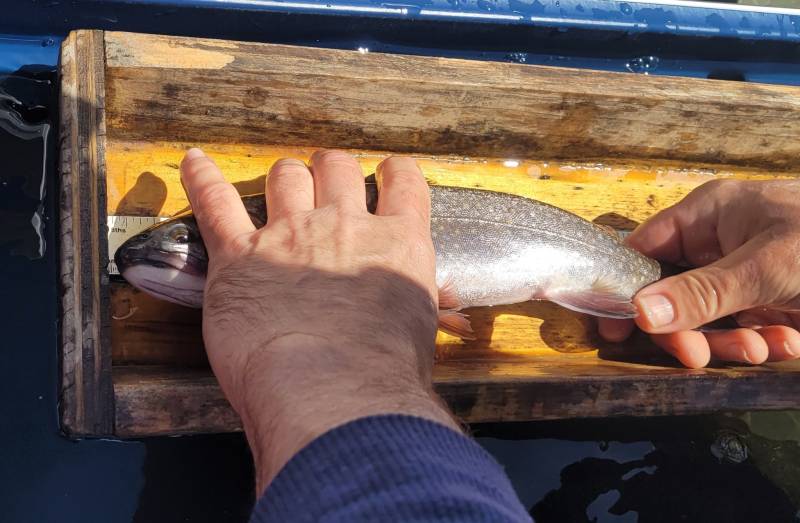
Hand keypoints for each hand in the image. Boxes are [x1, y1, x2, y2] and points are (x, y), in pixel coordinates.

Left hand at [179, 148, 459, 491]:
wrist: (333, 393)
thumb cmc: (386, 374)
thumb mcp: (422, 331)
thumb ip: (427, 302)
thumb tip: (449, 305)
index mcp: (398, 241)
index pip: (403, 180)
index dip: (394, 174)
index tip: (388, 177)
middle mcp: (344, 225)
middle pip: (338, 168)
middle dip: (334, 172)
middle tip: (329, 189)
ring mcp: (289, 235)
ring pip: (287, 176)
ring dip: (288, 178)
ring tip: (286, 186)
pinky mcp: (239, 257)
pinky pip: (216, 202)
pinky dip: (202, 178)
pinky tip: (193, 160)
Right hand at [599, 179, 799, 367]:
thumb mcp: (767, 265)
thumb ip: (702, 292)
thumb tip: (639, 315)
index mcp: (708, 216)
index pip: (643, 249)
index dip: (625, 288)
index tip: (616, 332)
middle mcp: (717, 245)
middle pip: (670, 295)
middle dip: (688, 328)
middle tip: (697, 356)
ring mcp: (742, 278)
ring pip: (705, 321)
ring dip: (730, 342)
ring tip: (766, 348)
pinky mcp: (768, 307)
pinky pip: (741, 333)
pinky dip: (762, 345)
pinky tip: (788, 344)